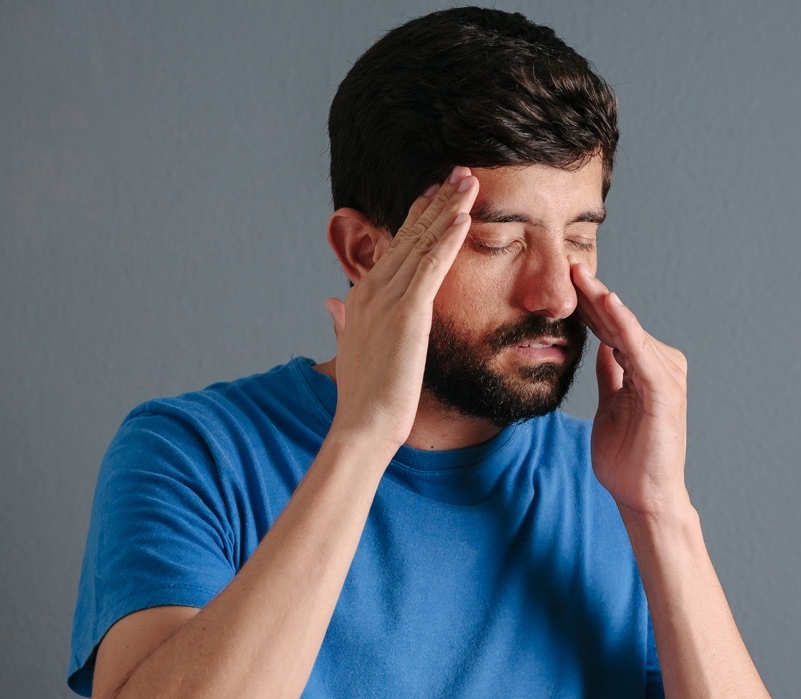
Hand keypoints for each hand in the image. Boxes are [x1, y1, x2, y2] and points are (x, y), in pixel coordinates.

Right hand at [324, 167, 478, 450]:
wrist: (362, 424)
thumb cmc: (364, 396)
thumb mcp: (351, 348)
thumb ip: (343, 322)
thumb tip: (331, 304)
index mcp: (362, 297)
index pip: (395, 247)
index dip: (417, 218)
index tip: (435, 194)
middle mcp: (372, 289)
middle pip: (410, 235)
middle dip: (437, 202)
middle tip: (459, 172)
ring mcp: (387, 298)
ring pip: (423, 243)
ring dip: (448, 209)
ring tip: (469, 181)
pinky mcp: (406, 312)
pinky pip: (431, 266)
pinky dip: (447, 239)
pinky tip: (463, 217)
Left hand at [571, 263, 690, 519]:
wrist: (644, 497)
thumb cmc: (628, 458)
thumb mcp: (611, 406)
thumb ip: (611, 375)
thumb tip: (602, 347)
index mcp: (644, 368)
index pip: (611, 329)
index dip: (587, 305)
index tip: (561, 281)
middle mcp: (659, 364)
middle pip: (618, 322)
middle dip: (591, 295)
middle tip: (566, 263)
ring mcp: (665, 374)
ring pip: (627, 329)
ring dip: (603, 301)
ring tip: (579, 275)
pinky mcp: (663, 388)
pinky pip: (638, 349)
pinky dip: (623, 325)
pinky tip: (606, 304)